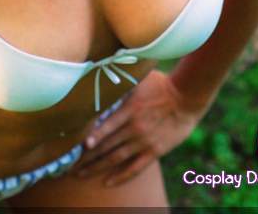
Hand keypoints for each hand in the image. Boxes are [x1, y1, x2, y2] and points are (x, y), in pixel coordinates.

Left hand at [73, 69, 201, 186]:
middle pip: (106, 146)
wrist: (187, 97)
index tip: (75, 147)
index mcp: (129, 109)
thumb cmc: (162, 83)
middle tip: (70, 165)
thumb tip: (103, 75)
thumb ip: (121, 84)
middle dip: (87, 157)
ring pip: (116, 158)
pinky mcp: (154, 151)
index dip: (90, 138)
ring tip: (81, 173)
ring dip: (97, 167)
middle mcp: (134, 128)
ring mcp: (144, 142)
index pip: (105, 127)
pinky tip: (107, 182)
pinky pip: (135, 168)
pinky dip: (120, 176)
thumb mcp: (139, 79)